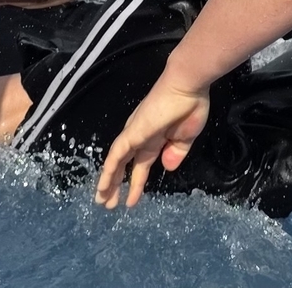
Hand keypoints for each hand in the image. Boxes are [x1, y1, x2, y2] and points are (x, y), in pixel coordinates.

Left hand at [95, 75, 210, 208]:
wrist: (187, 86)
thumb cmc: (190, 108)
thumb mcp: (186, 137)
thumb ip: (176, 152)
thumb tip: (167, 167)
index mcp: (155, 139)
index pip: (140, 165)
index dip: (136, 184)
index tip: (131, 201)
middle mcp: (141, 138)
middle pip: (124, 166)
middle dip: (117, 186)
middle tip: (108, 205)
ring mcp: (134, 134)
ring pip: (115, 163)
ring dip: (108, 182)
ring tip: (101, 201)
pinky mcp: (132, 133)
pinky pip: (116, 155)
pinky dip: (108, 170)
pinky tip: (103, 185)